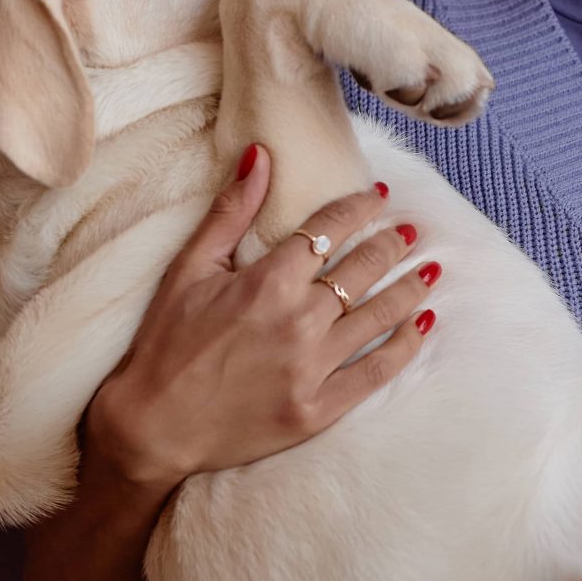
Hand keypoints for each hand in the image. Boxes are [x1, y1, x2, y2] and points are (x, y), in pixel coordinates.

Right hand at [80, 143, 441, 492]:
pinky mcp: (319, 408)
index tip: (377, 196)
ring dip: (410, 288)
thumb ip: (231, 211)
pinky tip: (423, 325)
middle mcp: (299, 320)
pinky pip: (377, 371)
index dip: (358, 209)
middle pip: (364, 269)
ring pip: (380, 315)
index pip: (330, 229)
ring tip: (429, 269)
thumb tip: (260, 154)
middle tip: (408, 231)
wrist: (152, 426)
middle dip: (391, 244)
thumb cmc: (166, 344)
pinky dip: (406, 345)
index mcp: (268, 281)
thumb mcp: (189, 269)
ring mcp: (313, 367)